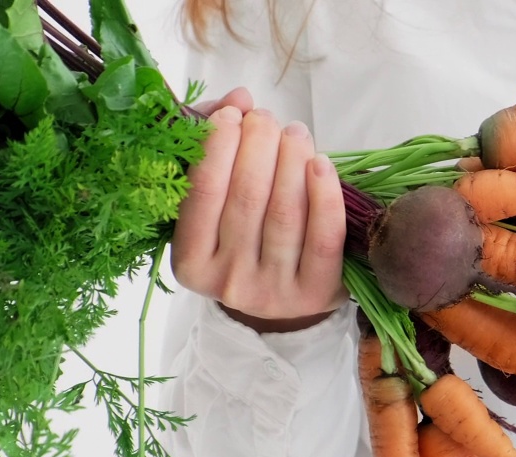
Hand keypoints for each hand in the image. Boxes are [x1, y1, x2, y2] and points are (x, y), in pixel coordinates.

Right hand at [172, 88, 347, 332]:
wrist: (285, 298)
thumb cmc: (245, 238)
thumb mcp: (219, 203)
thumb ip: (216, 148)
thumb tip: (238, 99)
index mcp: (190, 262)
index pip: (204, 193)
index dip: (218, 145)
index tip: (233, 114)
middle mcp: (228, 282)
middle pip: (246, 198)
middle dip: (258, 144)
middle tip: (266, 119)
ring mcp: (273, 292)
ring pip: (284, 213)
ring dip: (291, 159)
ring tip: (295, 132)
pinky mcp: (316, 295)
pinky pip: (324, 237)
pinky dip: (325, 194)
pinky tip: (321, 164)